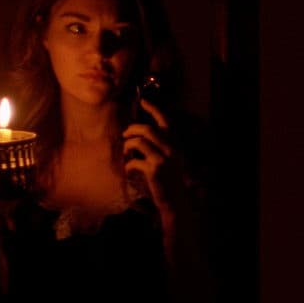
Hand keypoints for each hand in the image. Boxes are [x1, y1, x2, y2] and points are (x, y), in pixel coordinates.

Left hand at [123, 100, 188, 218]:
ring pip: (139, 142)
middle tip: (126, 135)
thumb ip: (162, 146)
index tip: (143, 101)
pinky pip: (134, 162)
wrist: (177, 201)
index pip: (165, 121)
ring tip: (126, 152)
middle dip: (132, 129)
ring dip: (128, 145)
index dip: (153, 109)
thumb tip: (143, 136)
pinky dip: (128, 165)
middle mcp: (171, 148)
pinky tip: (129, 170)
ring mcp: (162, 159)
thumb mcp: (172, 160)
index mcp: (176, 144)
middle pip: (147, 129)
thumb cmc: (172, 180)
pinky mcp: (154, 170)